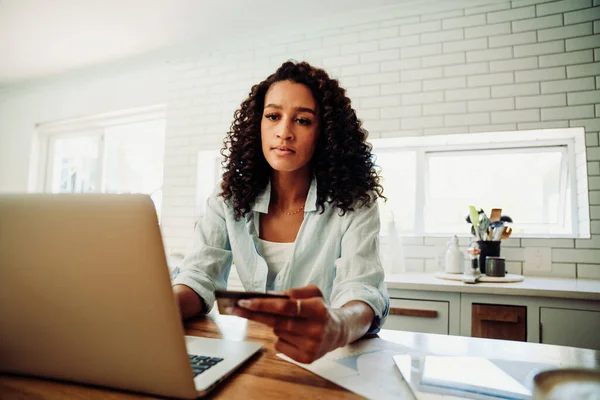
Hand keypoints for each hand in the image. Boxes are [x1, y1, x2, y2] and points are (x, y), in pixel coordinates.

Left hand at [231, 285, 348, 363]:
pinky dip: (281, 339)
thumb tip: (268, 296)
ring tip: (292, 322)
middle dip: (254, 314)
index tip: (245, 301)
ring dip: (276, 325)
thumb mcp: (313, 293)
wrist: (338, 331)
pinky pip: (280, 346)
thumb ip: (292, 292)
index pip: (285, 307)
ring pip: (277, 332)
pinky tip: (294, 335)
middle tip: (236, 309)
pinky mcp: (306, 358)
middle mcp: (316, 329)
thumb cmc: (320, 309)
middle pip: (277, 321)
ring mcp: (311, 346)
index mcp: (318, 309)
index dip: (263, 304)